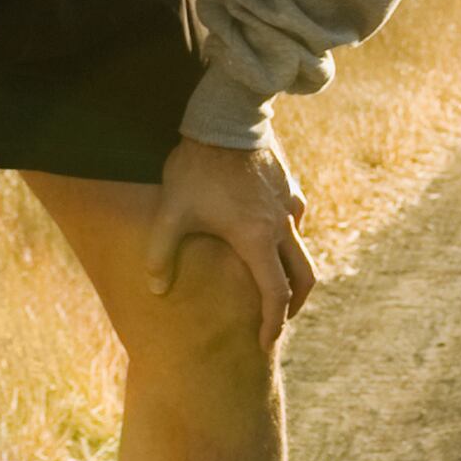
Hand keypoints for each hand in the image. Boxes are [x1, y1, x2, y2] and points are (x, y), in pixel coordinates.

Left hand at [144, 135, 319, 355]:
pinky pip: (296, 222)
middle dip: (293, 305)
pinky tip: (269, 238)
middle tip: (277, 322)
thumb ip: (161, 254)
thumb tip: (156, 290)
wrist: (227, 118)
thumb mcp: (172, 212)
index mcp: (258, 240)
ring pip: (302, 249)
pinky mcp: (289, 186)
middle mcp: (282, 226)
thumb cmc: (197, 167)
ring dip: (292, 273)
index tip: (265, 343)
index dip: (272, 324)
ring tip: (273, 284)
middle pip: (304, 278)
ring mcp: (289, 204)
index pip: (275, 295)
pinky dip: (288, 241)